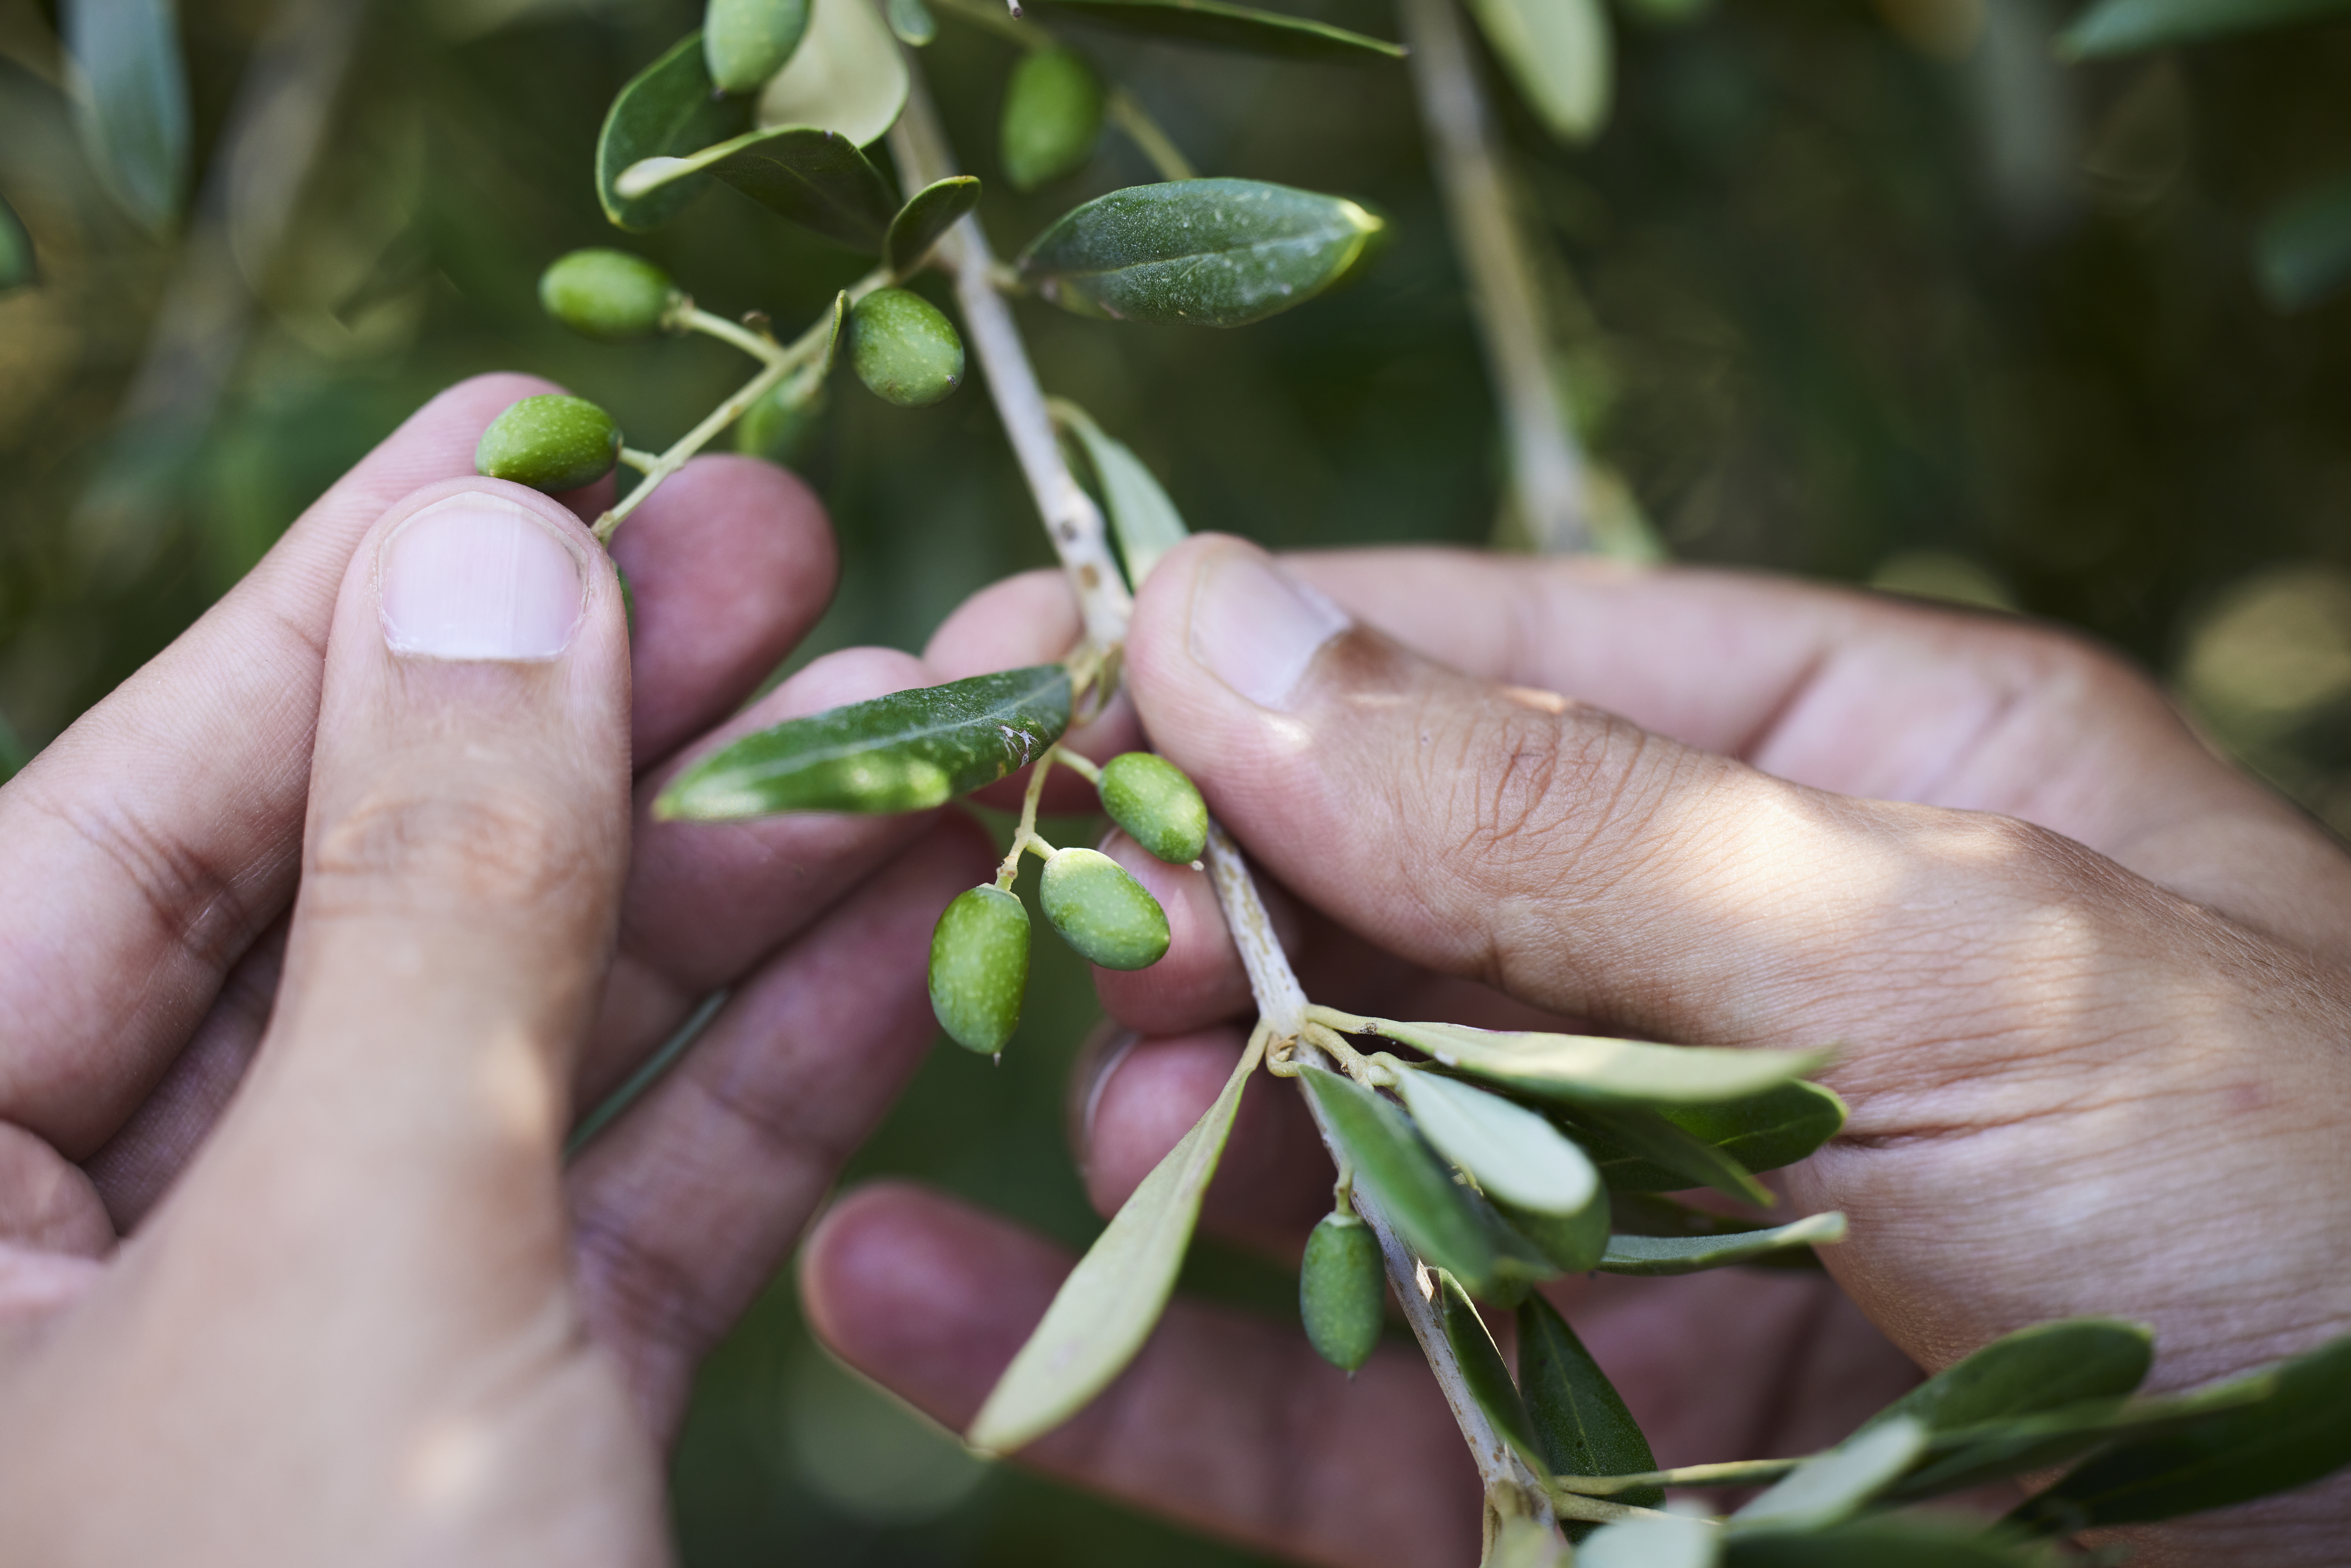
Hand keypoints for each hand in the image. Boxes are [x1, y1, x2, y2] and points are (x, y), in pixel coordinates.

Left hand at [0, 376, 992, 1559]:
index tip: (548, 439)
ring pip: (526, 1053)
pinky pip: (623, 1209)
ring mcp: (299, 1360)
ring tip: (939, 709)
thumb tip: (495, 560)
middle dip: (604, 733)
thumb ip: (433, 907)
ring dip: (744, 884)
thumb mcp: (361, 1258)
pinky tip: (920, 921)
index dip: (352, 612)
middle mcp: (75, 1272)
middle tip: (793, 542)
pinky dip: (775, 1075)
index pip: (122, 825)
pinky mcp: (483, 1446)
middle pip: (358, 922)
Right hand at [801, 536, 2350, 1567]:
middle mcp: (1705, 983)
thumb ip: (1568, 810)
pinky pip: (1306, 1396)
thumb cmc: (2317, 1206)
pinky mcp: (1567, 1458)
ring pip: (1313, 1151)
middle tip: (1032, 920)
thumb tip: (1221, 627)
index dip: (1228, 660)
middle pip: (1362, 909)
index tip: (1007, 670)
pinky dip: (1119, 1353)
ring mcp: (1630, 1226)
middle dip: (1188, 907)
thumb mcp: (1951, 953)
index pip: (1461, 669)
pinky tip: (924, 1298)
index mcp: (1828, 780)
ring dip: (1154, 1126)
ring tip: (1096, 1115)